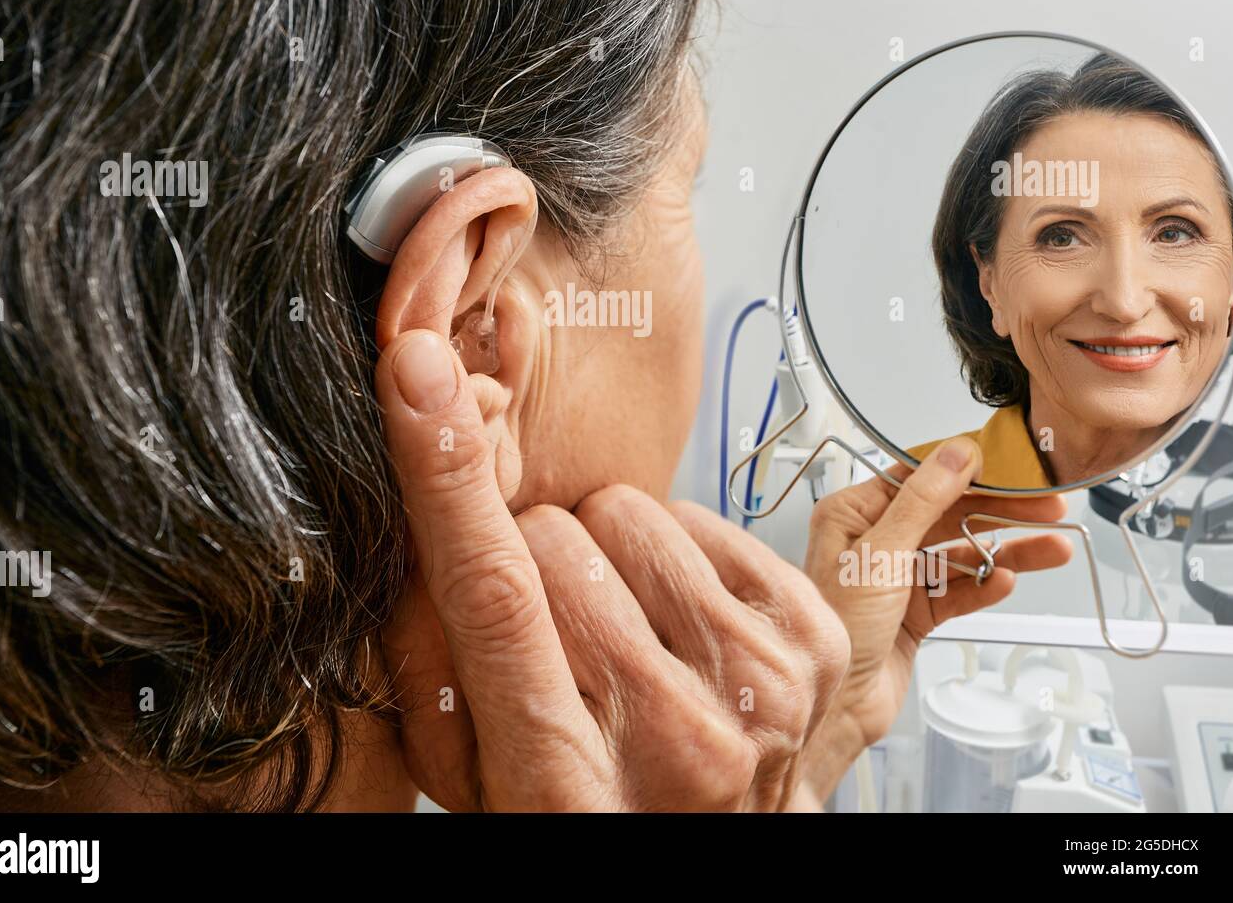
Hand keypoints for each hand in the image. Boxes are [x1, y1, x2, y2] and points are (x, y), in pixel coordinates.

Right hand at [375, 329, 849, 810]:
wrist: (703, 854)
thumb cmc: (574, 808)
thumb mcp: (464, 767)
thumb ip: (425, 654)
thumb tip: (425, 502)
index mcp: (561, 778)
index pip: (494, 593)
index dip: (447, 475)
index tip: (418, 379)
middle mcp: (675, 735)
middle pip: (555, 538)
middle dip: (535, 565)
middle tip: (556, 636)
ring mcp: (759, 685)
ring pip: (629, 512)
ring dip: (605, 557)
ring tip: (620, 633)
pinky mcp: (814, 639)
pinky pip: (698, 515)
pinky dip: (671, 555)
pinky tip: (671, 622)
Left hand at [803, 437, 1072, 774]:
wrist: (835, 703)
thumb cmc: (836, 626)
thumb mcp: (879, 553)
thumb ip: (921, 502)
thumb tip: (956, 454)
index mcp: (853, 514)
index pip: (920, 477)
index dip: (969, 471)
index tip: (1014, 467)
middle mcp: (873, 541)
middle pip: (949, 513)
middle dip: (1001, 510)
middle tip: (1049, 506)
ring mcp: (897, 578)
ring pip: (962, 553)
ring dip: (1007, 550)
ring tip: (1054, 548)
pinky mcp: (916, 613)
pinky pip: (961, 590)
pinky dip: (986, 586)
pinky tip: (1009, 581)